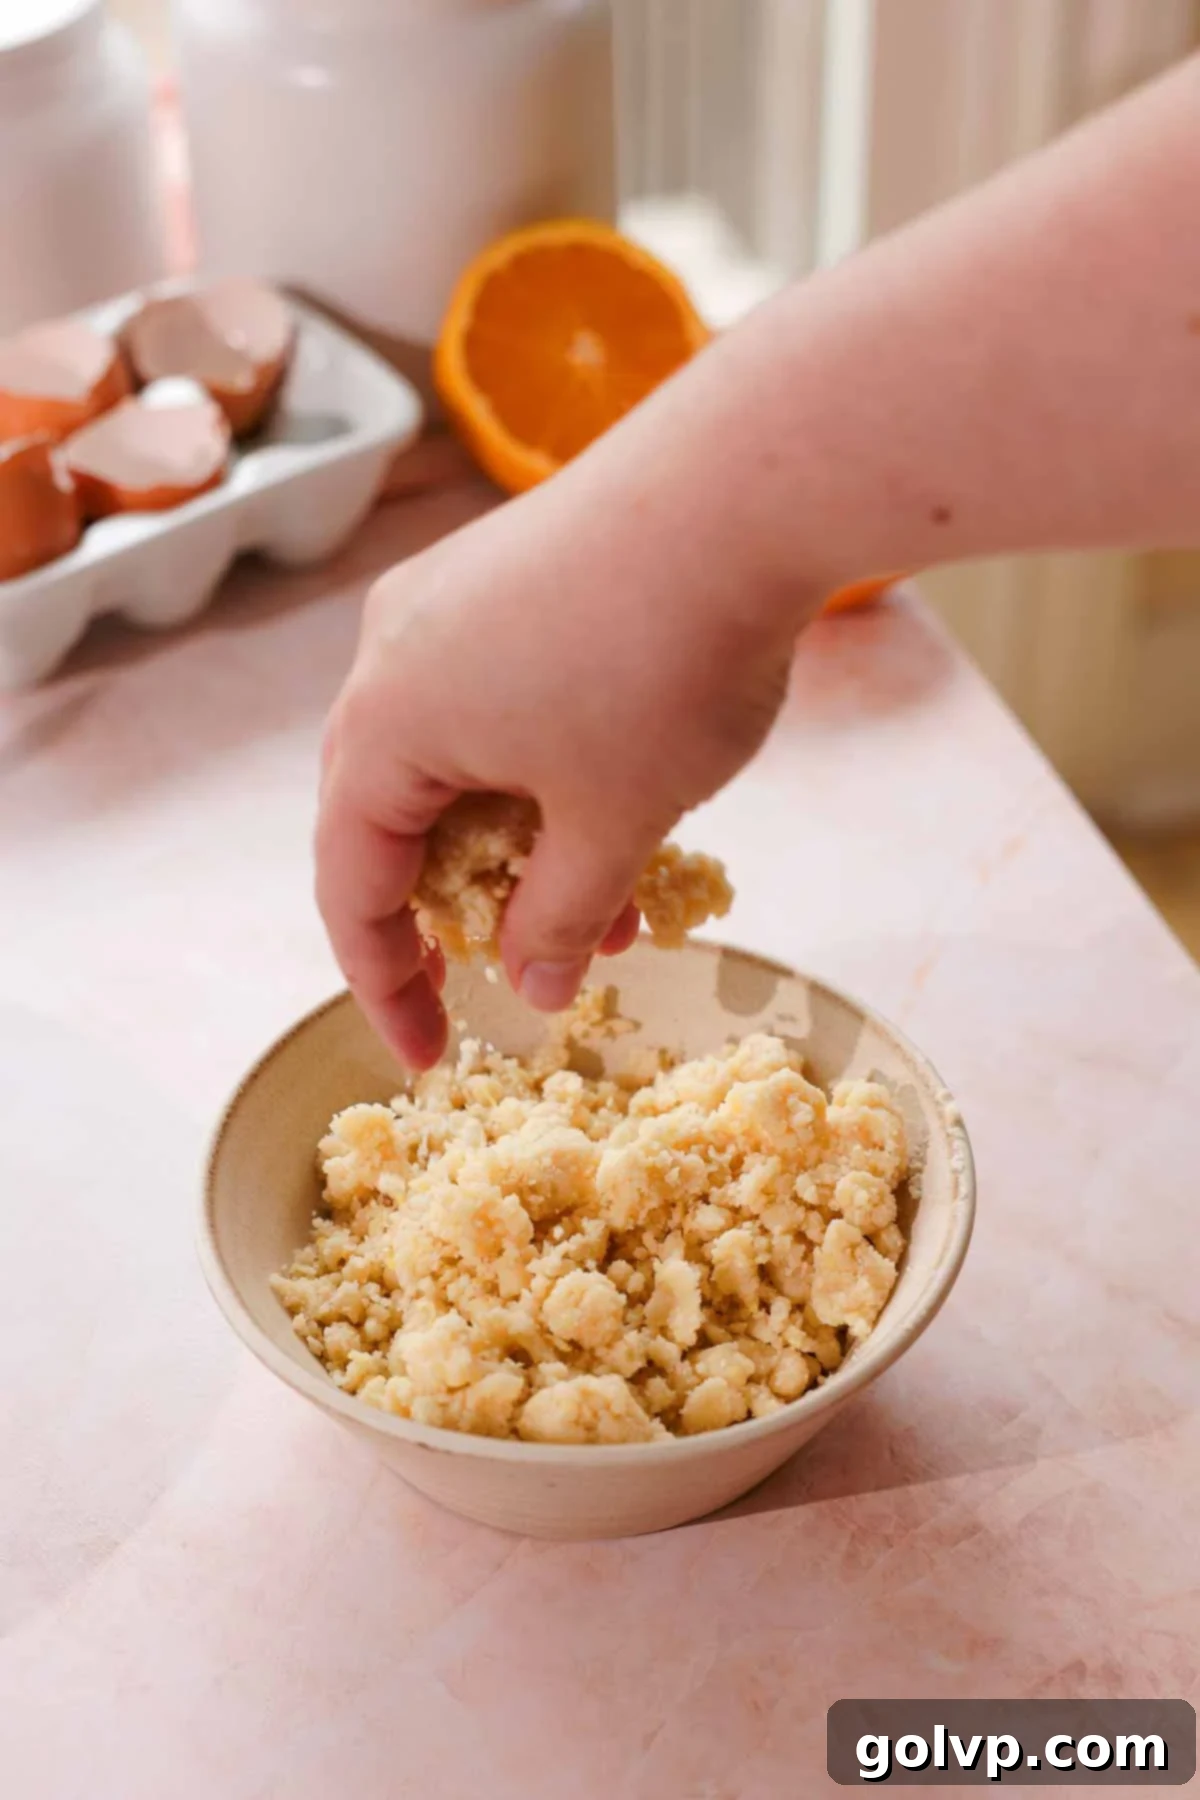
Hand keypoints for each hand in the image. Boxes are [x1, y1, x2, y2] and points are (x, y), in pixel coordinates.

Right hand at [316, 455, 810, 1067]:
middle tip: (512, 977)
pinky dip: (545, 775)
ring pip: (462, 760)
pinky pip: (498, 700)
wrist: (742, 485)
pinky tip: (628, 807)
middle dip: (462, 913)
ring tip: (617, 911)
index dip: (387, 986)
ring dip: (524, 847)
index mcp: (383, 727)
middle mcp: (392, 655)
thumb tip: (538, 985)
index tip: (429, 1055)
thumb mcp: (614, 821)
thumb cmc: (663, 664)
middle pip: (394, 819)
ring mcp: (449, 601)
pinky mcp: (509, 570)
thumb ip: (564, 918)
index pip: (352, 887)